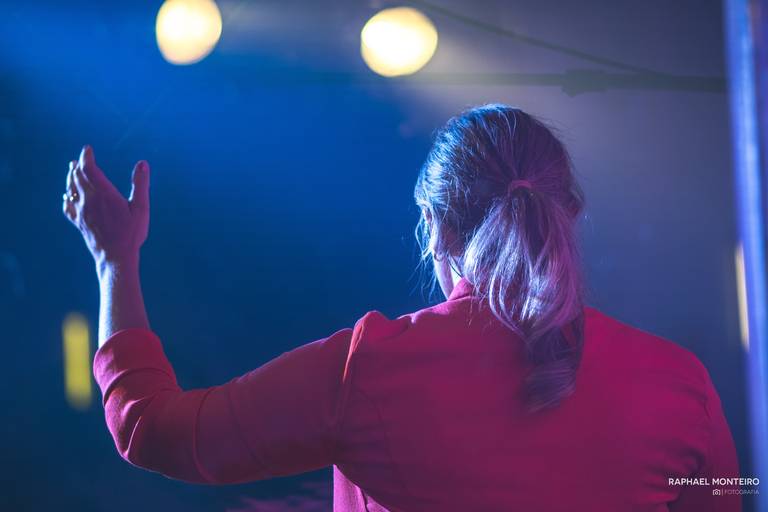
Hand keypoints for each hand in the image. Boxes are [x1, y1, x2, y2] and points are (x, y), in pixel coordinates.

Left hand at [63, 146, 149, 271]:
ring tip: (72, 170)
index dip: (86, 156)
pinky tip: (67, 196)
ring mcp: (81, 212)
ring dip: (71, 177)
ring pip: (70, 189)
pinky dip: (66, 197)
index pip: (89, 168)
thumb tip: (143, 163)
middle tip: (81, 158)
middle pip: (77, 176)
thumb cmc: (131, 233)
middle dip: (78, 165)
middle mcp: (88, 200)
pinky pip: (67, 206)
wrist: (115, 257)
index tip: (88, 149)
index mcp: (104, 194)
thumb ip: (141, 184)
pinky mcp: (79, 223)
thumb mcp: (141, 208)